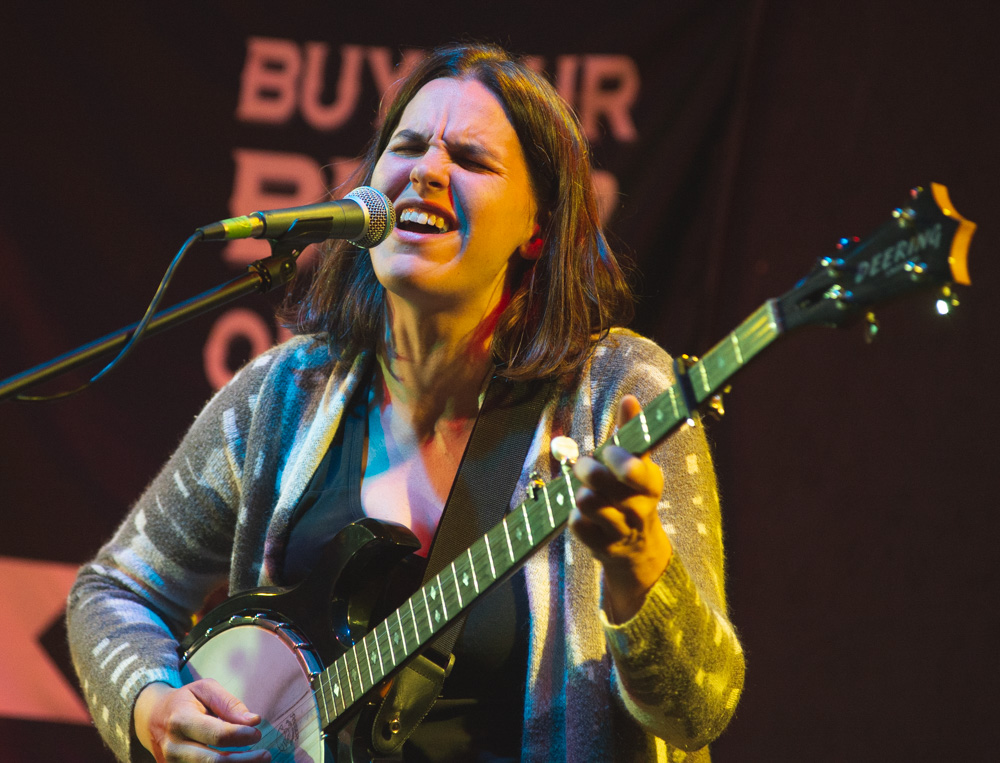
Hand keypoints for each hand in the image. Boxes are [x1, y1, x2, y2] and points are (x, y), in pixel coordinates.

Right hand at [134, 679, 270, 761]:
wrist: (150, 718)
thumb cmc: (184, 701)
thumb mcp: (205, 690)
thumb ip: (229, 703)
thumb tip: (253, 720)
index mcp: (180, 720)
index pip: (216, 734)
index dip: (240, 736)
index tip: (257, 732)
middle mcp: (173, 747)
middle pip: (213, 762)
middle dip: (243, 761)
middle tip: (266, 755)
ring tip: (258, 761)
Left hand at [570, 395, 671, 622]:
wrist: (639, 548)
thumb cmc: (633, 493)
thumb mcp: (638, 464)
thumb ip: (631, 432)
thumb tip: (629, 399)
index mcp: (651, 484)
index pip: (636, 471)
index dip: (618, 460)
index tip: (608, 451)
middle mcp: (639, 509)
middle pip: (601, 483)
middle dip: (587, 469)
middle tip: (583, 466)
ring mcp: (621, 531)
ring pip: (587, 503)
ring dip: (580, 493)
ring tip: (586, 492)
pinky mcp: (602, 548)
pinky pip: (577, 525)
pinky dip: (575, 517)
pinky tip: (584, 516)